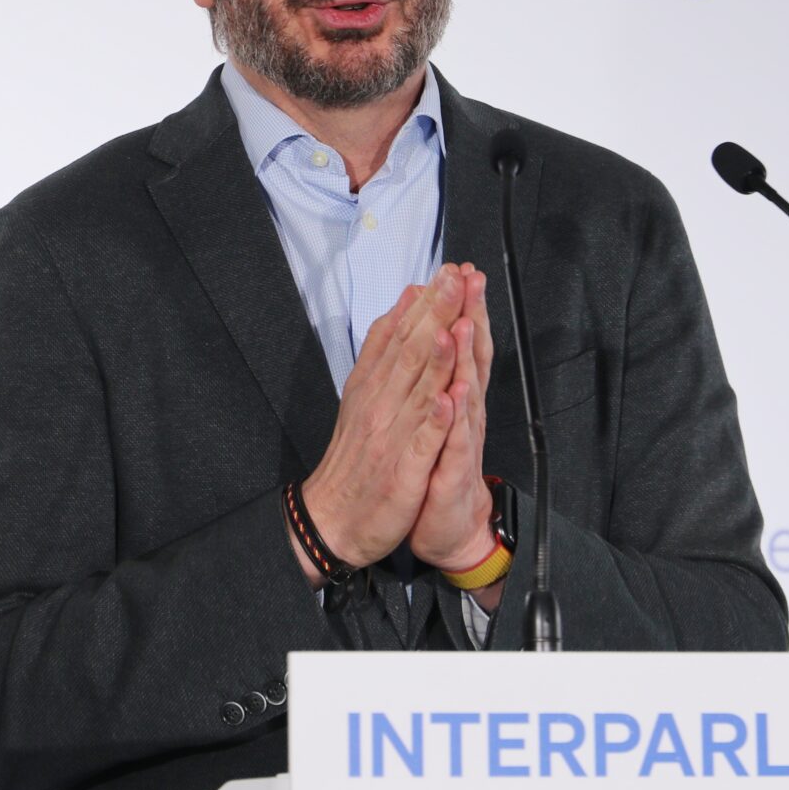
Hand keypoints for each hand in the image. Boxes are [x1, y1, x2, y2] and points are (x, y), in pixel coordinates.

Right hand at [297, 263, 467, 572]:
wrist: (333, 517)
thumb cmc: (354, 456)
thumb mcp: (361, 393)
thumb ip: (382, 348)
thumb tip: (403, 304)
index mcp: (373, 386)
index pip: (400, 336)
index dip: (425, 304)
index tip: (446, 272)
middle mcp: (381, 405)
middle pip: (410, 354)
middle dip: (435, 315)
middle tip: (455, 279)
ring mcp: (392, 437)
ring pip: (417, 391)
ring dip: (436, 355)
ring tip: (454, 321)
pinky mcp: (403, 471)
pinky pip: (421, 442)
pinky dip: (434, 420)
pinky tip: (446, 397)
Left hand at [407, 265, 497, 574]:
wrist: (435, 526)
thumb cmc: (427, 471)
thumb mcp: (430, 417)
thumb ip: (435, 377)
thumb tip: (433, 332)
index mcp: (453, 398)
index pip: (462, 346)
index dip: (463, 308)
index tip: (462, 270)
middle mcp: (461, 415)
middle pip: (470, 360)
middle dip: (470, 318)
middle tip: (472, 279)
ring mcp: (457, 443)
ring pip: (465, 395)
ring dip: (466, 360)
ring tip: (465, 324)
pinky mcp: (448, 474)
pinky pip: (454, 443)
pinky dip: (454, 419)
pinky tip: (454, 397)